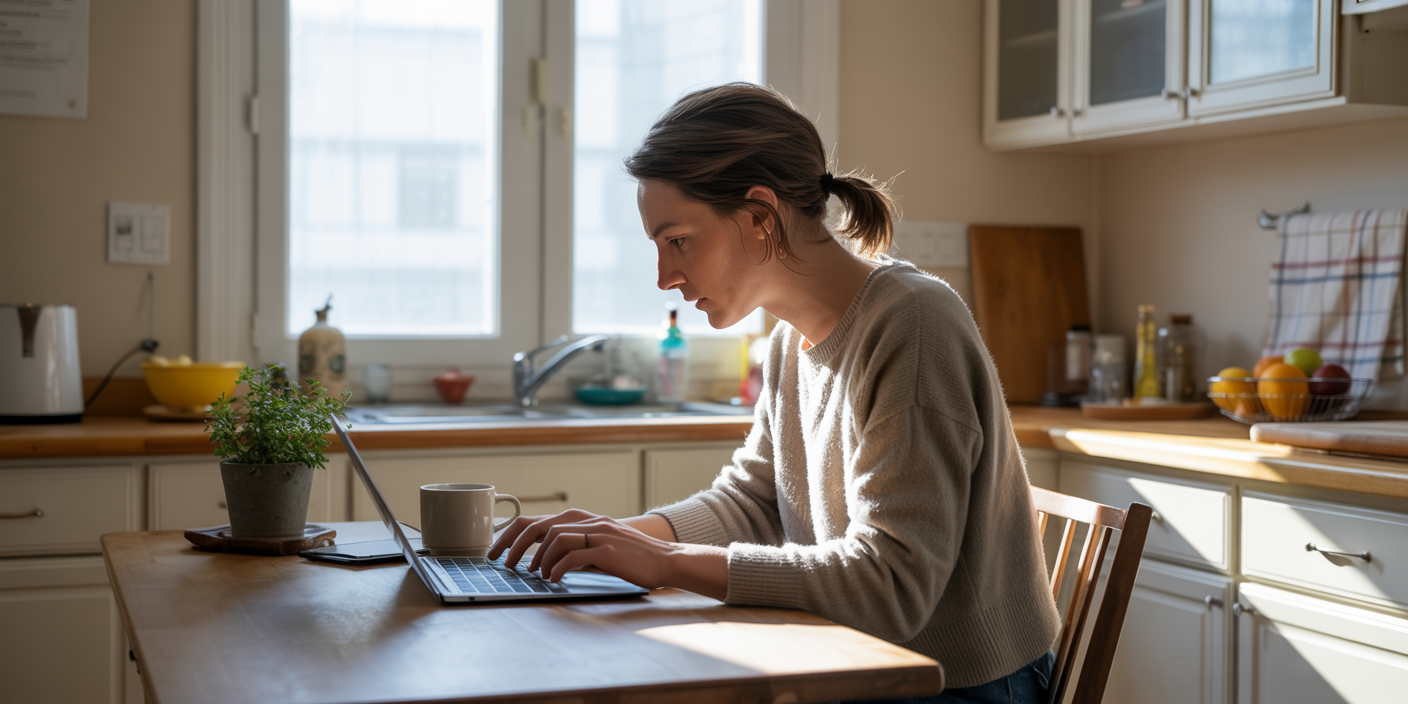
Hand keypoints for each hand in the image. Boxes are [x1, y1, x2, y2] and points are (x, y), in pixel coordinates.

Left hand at [488, 509, 726, 597]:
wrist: (666, 561)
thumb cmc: (632, 558)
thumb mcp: (598, 547)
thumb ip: (574, 547)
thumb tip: (543, 560)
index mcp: (582, 519)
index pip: (537, 520)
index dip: (511, 534)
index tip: (495, 550)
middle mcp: (587, 521)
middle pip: (538, 525)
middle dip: (512, 544)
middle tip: (501, 563)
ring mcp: (598, 533)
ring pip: (553, 538)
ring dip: (538, 560)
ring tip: (537, 575)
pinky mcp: (607, 549)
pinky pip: (572, 555)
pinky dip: (557, 568)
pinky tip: (554, 579)